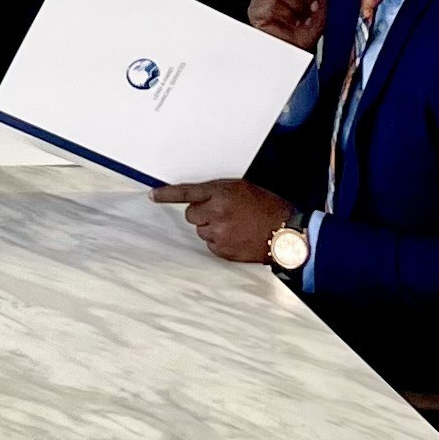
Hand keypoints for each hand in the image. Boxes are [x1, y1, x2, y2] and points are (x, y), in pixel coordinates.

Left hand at [150, 179, 294, 261]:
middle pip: (191, 214)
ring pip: (201, 230)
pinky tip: (236, 237)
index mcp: (222, 193)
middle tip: (222, 213)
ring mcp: (219, 233)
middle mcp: (217, 213)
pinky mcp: (223, 250)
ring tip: (235, 226)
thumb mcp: (243, 188)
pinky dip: (219, 242)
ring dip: (212, 227)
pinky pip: (210, 245)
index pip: (187, 192)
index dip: (167, 195)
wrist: (285, 232)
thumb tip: (200, 198)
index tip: (153, 196)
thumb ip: (218, 192)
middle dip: (202, 213)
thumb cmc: (267, 207)